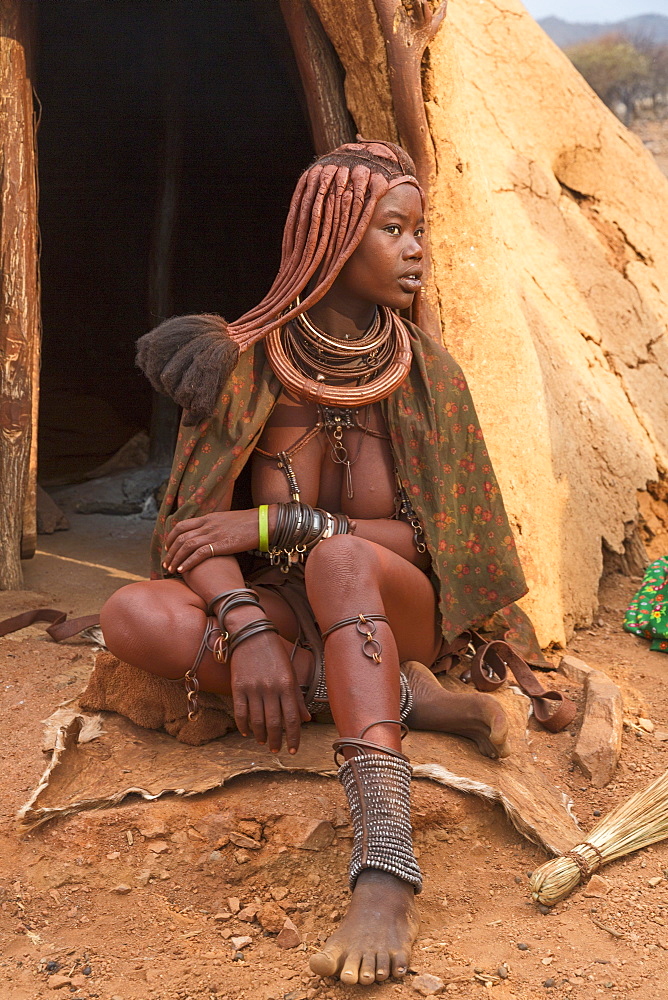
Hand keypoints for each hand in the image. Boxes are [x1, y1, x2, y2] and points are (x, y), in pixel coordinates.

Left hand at [164, 509, 263, 572]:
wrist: (262, 523)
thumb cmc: (247, 524)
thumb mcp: (226, 520)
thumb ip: (214, 526)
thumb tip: (208, 535)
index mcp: (207, 518)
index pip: (181, 526)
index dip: (171, 537)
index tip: (168, 548)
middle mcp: (207, 525)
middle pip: (180, 537)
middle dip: (170, 552)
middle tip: (166, 563)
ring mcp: (213, 534)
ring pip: (186, 546)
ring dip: (176, 559)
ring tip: (171, 570)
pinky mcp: (220, 544)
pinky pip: (198, 554)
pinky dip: (188, 562)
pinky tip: (182, 570)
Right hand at [229, 630, 310, 753]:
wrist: (252, 634)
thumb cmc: (275, 654)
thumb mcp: (290, 673)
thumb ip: (297, 698)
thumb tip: (307, 719)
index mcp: (287, 685)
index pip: (292, 719)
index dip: (293, 738)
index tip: (293, 750)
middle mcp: (271, 688)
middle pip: (274, 723)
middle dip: (276, 741)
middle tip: (276, 749)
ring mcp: (253, 688)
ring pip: (257, 721)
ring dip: (260, 735)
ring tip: (263, 741)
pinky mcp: (238, 687)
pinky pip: (240, 712)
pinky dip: (243, 725)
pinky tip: (246, 732)